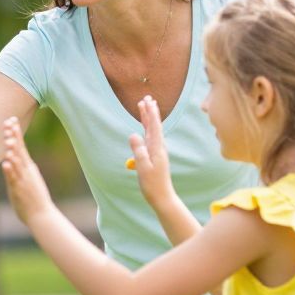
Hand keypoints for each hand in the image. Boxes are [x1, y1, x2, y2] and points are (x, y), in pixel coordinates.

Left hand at [0, 116, 57, 225]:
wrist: (42, 215)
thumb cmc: (33, 198)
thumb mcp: (27, 179)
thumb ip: (19, 170)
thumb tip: (12, 160)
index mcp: (28, 167)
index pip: (21, 146)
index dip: (15, 133)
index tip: (11, 120)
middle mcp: (26, 171)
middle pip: (19, 150)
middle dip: (14, 136)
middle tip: (9, 122)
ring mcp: (23, 180)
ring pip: (17, 163)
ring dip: (13, 151)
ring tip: (8, 140)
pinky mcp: (19, 190)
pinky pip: (13, 179)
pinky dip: (10, 171)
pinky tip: (6, 162)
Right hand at [127, 95, 176, 210]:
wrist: (162, 196)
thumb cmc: (152, 184)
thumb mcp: (143, 168)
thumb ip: (138, 151)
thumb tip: (133, 134)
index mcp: (156, 148)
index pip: (153, 126)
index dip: (150, 113)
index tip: (146, 101)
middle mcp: (158, 147)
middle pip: (154, 125)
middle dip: (150, 111)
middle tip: (147, 98)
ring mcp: (157, 151)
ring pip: (152, 130)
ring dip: (149, 118)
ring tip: (145, 107)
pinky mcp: (155, 156)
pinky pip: (150, 137)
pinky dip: (148, 128)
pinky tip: (145, 126)